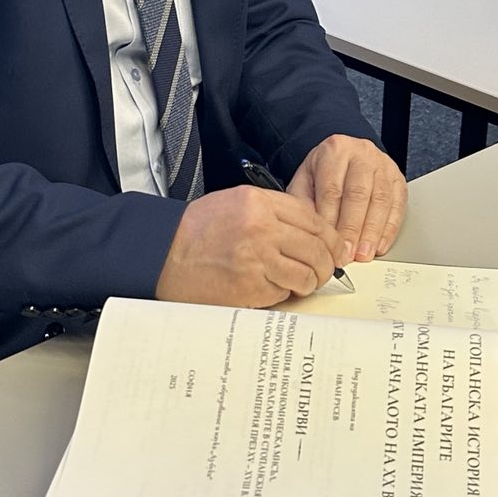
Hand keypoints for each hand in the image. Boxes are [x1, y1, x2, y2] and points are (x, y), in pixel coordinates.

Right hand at [155, 186, 348, 307]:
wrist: (164, 255)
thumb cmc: (197, 231)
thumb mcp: (235, 203)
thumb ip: (273, 211)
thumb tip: (311, 231)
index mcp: (258, 203)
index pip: (313, 219)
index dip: (329, 237)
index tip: (334, 248)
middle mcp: (261, 228)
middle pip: (316, 247)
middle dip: (326, 263)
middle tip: (324, 271)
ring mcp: (257, 259)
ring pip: (306, 273)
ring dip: (309, 282)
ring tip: (302, 284)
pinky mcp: (251, 287)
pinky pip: (284, 292)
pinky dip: (285, 293)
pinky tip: (275, 289)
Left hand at [286, 135, 406, 262]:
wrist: (344, 155)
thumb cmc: (323, 171)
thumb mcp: (305, 180)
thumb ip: (304, 203)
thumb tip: (313, 232)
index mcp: (335, 150)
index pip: (332, 189)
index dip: (330, 220)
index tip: (327, 244)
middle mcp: (362, 154)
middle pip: (359, 195)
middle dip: (352, 229)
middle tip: (347, 254)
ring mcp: (383, 165)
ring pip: (381, 201)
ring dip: (372, 232)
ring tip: (364, 254)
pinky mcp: (398, 179)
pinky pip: (398, 205)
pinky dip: (390, 229)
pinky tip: (380, 245)